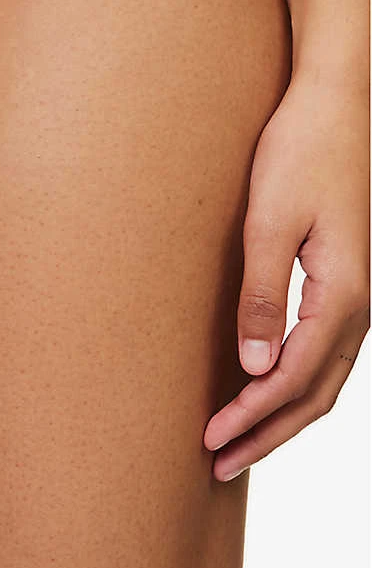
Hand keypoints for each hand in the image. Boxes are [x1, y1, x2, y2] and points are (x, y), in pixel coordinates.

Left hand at [204, 74, 369, 479]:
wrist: (337, 103)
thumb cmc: (301, 152)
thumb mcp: (269, 222)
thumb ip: (261, 297)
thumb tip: (256, 369)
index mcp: (344, 295)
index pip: (296, 380)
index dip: (253, 417)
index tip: (210, 441)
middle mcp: (359, 304)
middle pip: (317, 394)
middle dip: (268, 434)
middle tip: (219, 464)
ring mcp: (357, 295)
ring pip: (325, 378)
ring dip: (282, 415)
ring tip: (238, 442)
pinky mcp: (344, 282)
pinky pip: (324, 352)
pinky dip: (294, 384)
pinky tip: (263, 389)